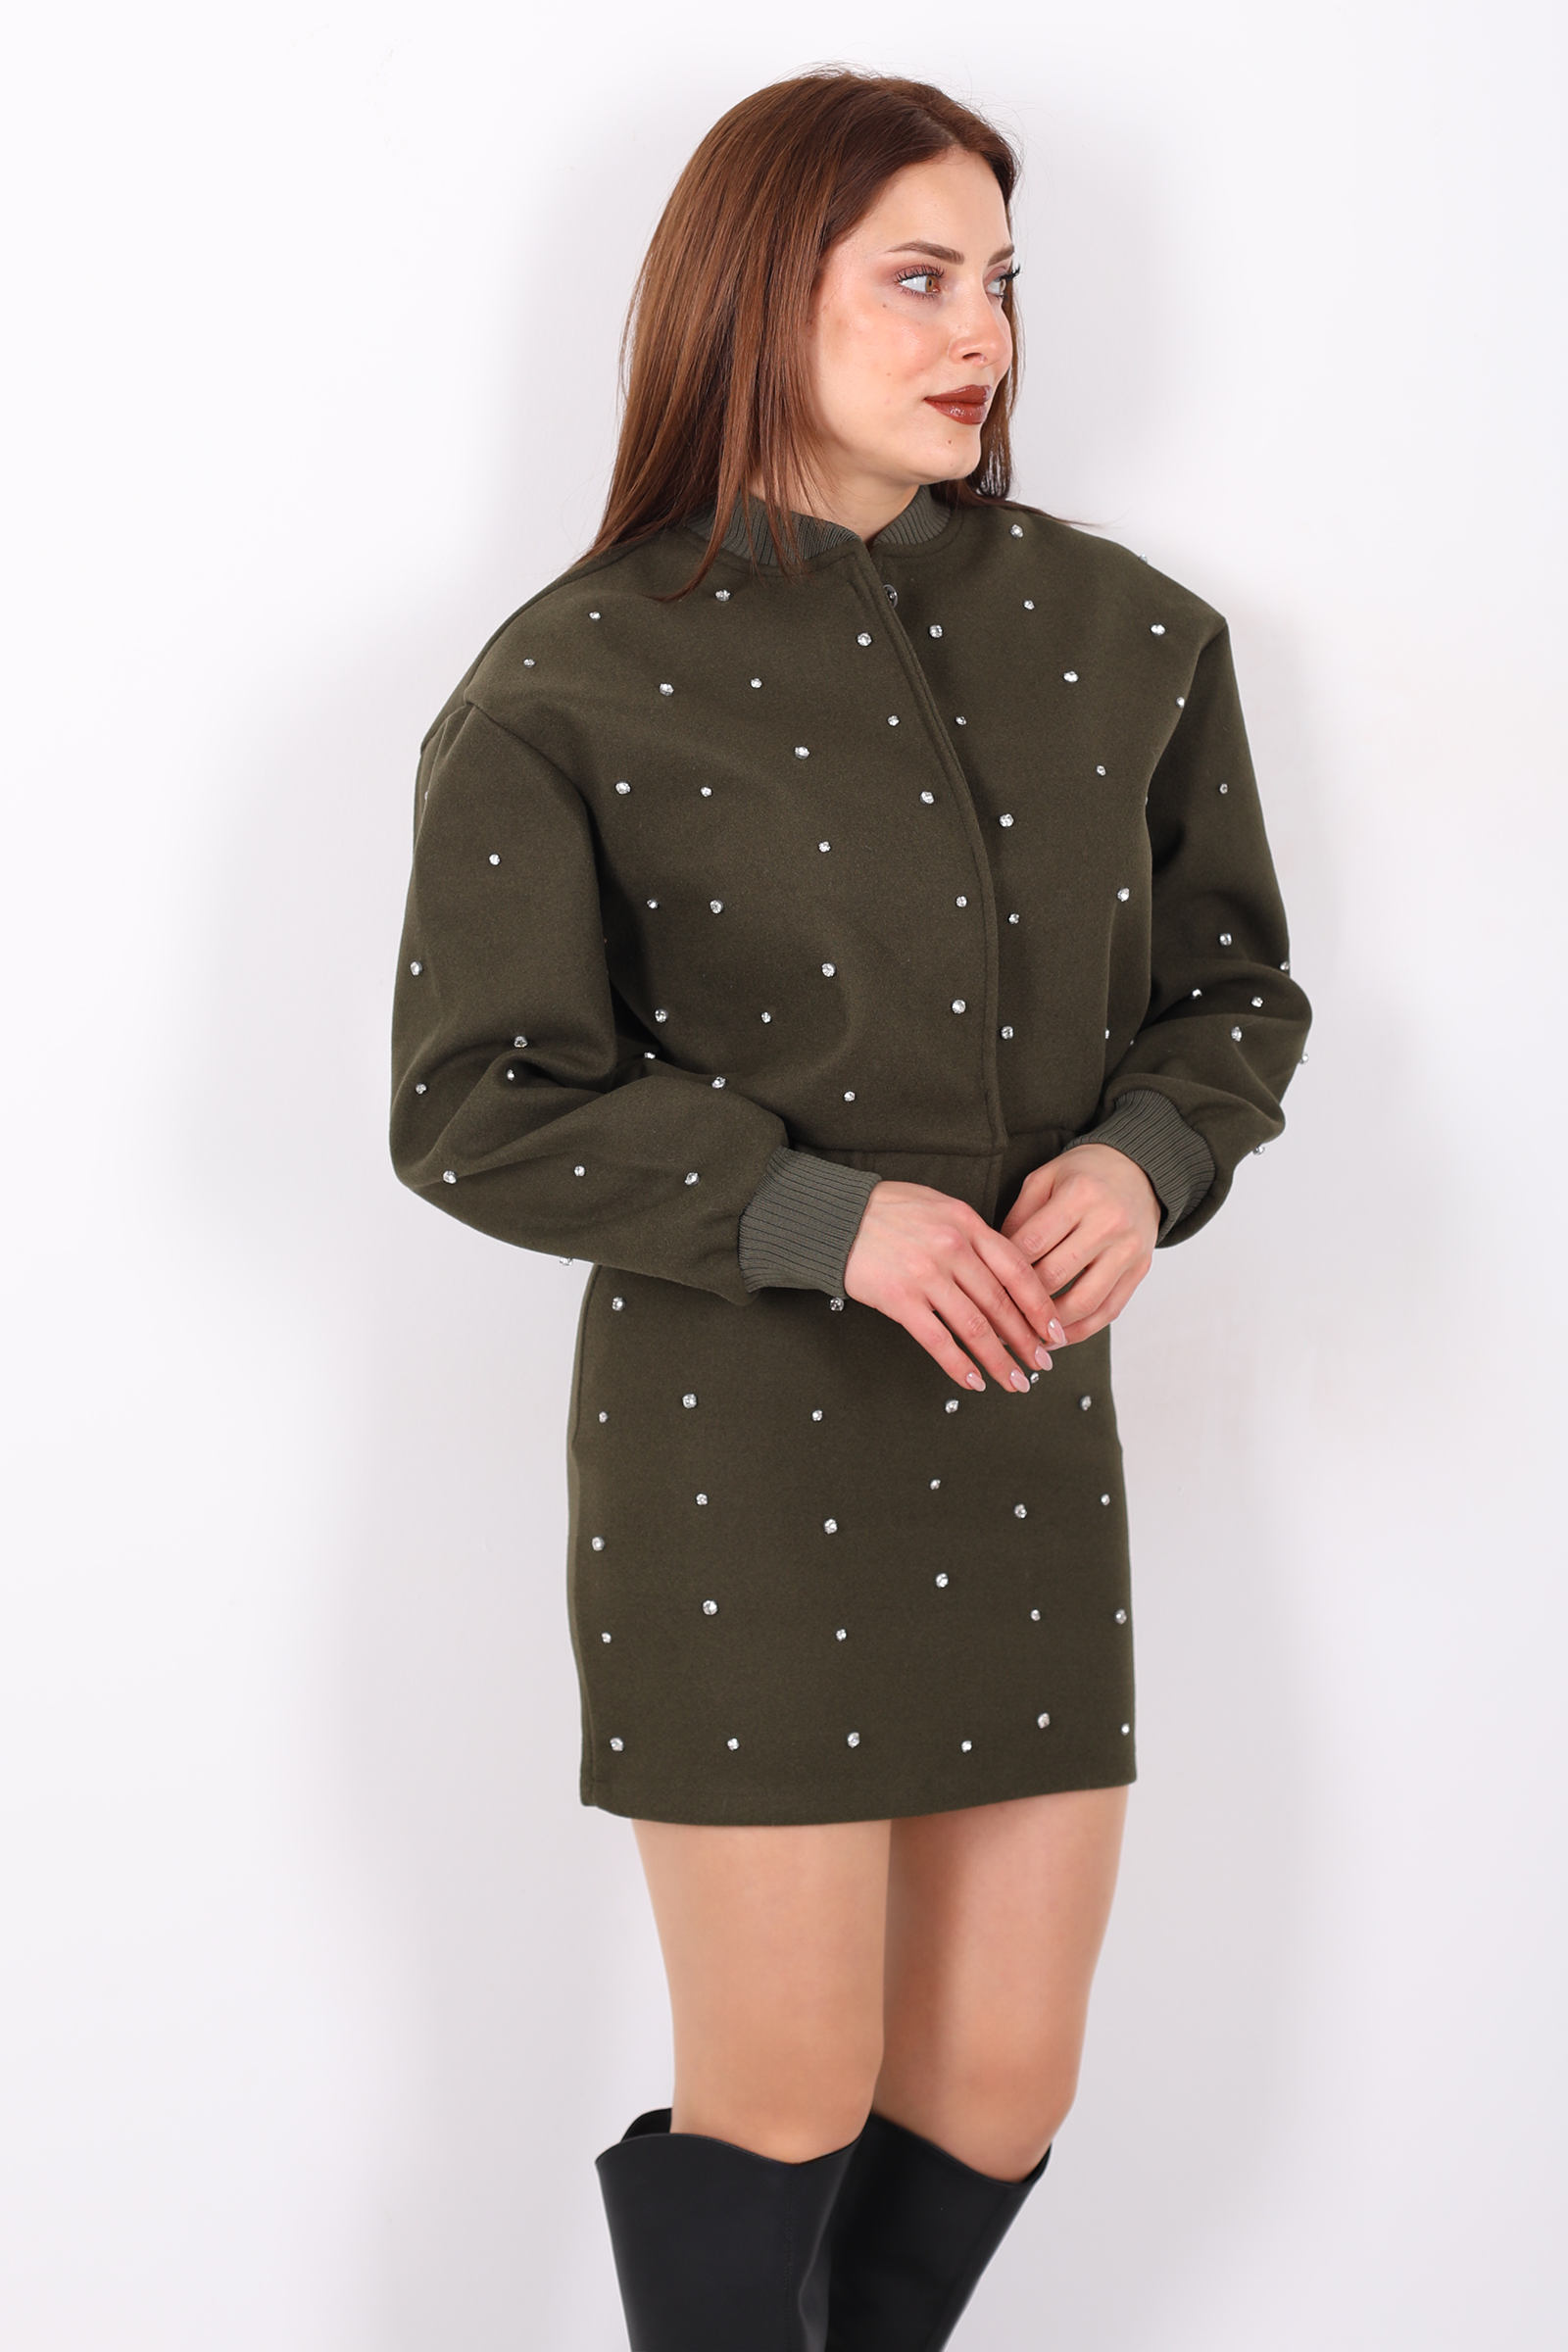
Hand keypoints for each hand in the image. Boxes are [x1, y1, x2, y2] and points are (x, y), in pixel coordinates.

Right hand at [841, 1180, 1069, 1393]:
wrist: (836, 1217)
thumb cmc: (888, 1211)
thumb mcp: (940, 1208)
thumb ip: (973, 1237)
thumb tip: (1006, 1274)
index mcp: (967, 1225)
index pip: (1017, 1270)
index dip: (1040, 1306)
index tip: (1055, 1331)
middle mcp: (952, 1249)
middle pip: (1001, 1304)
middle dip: (1026, 1340)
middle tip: (1042, 1364)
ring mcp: (925, 1275)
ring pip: (975, 1327)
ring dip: (1000, 1360)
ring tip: (1015, 1381)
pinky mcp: (899, 1298)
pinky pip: (937, 1340)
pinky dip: (959, 1365)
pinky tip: (974, 1381)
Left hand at [997, 1144, 1159, 1343]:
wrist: (1138, 1171)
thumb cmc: (1084, 1175)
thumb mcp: (1044, 1179)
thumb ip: (1019, 1217)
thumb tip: (994, 1264)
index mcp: (1080, 1194)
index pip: (1031, 1244)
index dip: (1002, 1269)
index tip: (981, 1288)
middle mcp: (1109, 1223)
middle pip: (1055, 1276)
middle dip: (1020, 1301)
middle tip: (993, 1317)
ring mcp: (1128, 1250)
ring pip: (1083, 1302)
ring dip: (1050, 1326)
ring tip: (1023, 1336)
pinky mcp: (1139, 1270)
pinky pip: (1108, 1311)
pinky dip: (1080, 1330)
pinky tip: (1056, 1337)